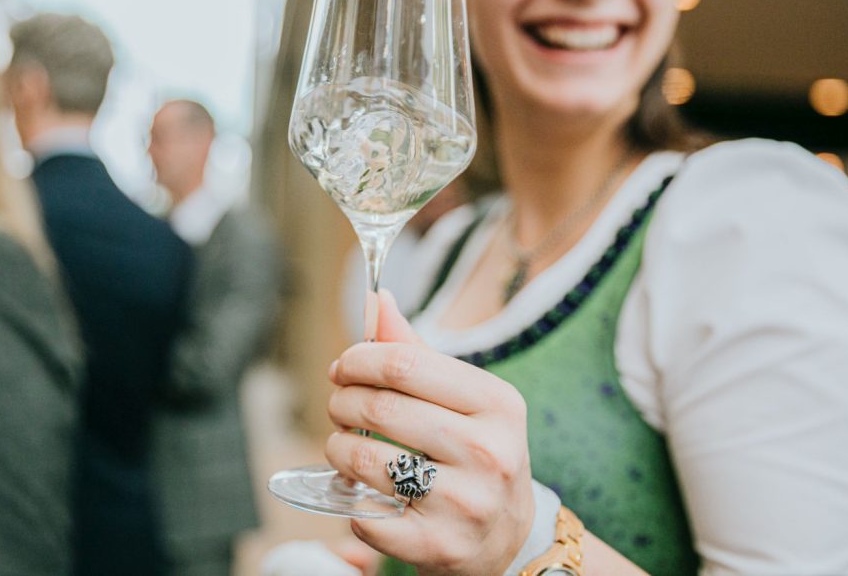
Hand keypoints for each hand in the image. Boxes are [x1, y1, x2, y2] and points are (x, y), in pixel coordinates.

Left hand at [326, 290, 535, 574]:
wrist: (511, 540)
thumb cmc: (478, 455)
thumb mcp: (466, 401)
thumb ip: (417, 352)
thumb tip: (378, 300)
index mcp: (498, 403)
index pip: (404, 363)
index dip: (357, 360)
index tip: (342, 368)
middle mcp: (489, 452)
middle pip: (380, 408)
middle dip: (341, 402)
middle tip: (338, 406)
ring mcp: (466, 504)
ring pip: (365, 460)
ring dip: (337, 448)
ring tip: (341, 446)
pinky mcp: (439, 548)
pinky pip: (365, 515)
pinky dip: (350, 500)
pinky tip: (360, 491)